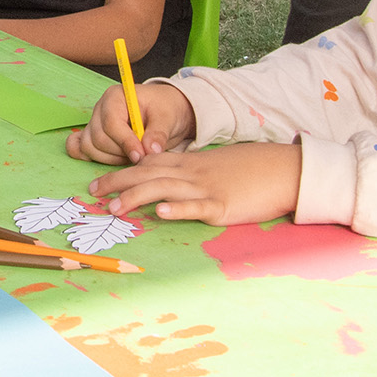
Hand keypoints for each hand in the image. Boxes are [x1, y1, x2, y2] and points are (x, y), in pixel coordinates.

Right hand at [66, 79, 194, 165]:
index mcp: (116, 97)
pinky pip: (78, 148)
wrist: (163, 112)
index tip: (141, 155)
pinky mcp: (92, 136)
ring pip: (89, 147)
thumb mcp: (168, 117)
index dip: (125, 142)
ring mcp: (94, 123)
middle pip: (98, 138)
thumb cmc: (164, 109)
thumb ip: (159, 133)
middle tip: (141, 155)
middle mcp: (100, 109)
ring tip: (132, 156)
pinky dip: (89, 158)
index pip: (111, 122)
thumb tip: (150, 150)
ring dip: (111, 158)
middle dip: (120, 152)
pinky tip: (109, 159)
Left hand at [86, 141, 301, 224]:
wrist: (283, 169)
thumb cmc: (249, 170)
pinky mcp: (223, 205)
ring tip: (114, 208)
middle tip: (93, 193)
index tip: (98, 182)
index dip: (120, 171)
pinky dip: (176, 209)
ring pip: (164, 189)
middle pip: (147, 174)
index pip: (147, 163)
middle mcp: (191, 173)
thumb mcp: (214, 166)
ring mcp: (206, 188)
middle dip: (117, 182)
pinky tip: (159, 213)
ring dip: (136, 197)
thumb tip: (168, 184)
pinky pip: (196, 206)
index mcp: (189, 163)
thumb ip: (191, 173)